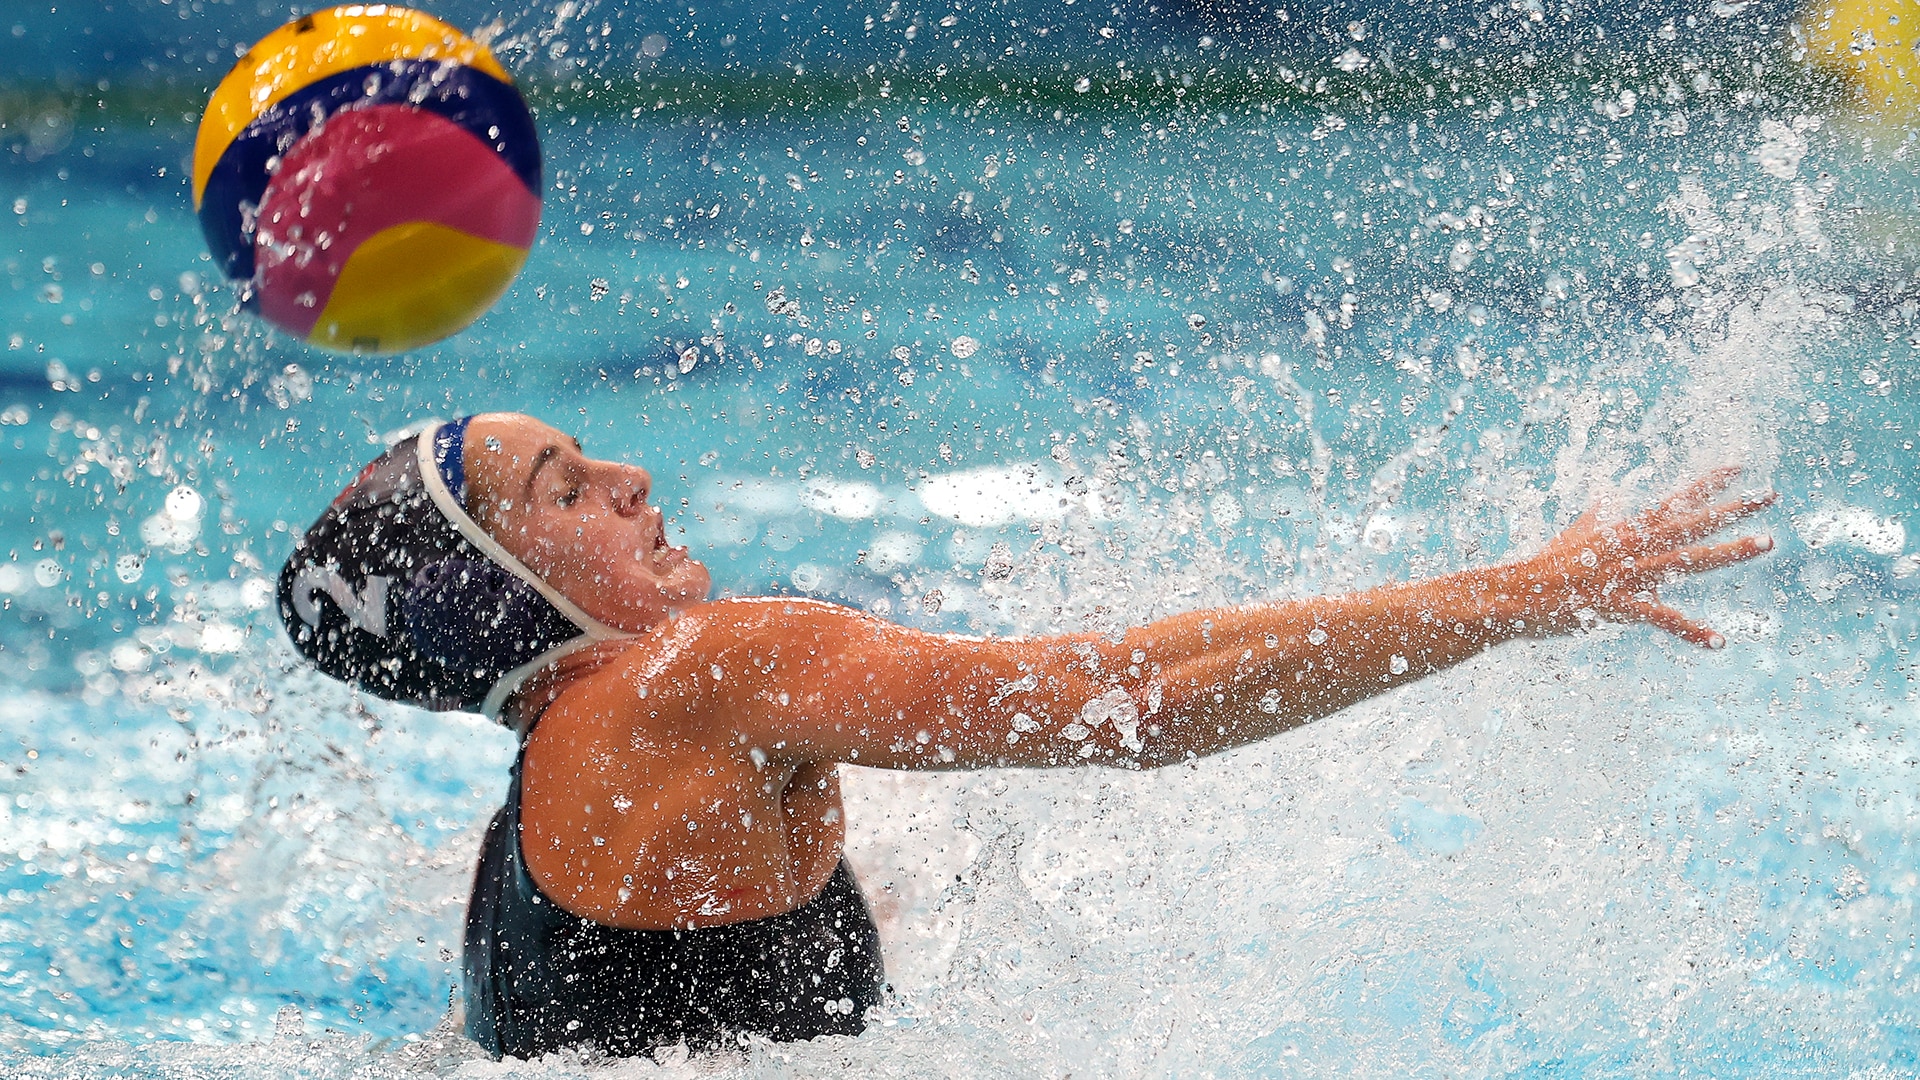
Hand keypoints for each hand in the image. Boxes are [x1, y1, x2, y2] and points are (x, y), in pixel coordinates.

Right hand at [1503, 468, 1777, 647]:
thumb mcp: (1574, 535)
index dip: (1707, 483)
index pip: (1674, 501)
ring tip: (1767, 541)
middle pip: (1692, 522)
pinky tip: (1718, 641)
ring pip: (1688, 557)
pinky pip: (1661, 618)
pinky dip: (1690, 630)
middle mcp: (1632, 546)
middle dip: (1733, 507)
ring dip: (1729, 549)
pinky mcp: (1618, 604)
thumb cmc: (1544, 566)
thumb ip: (1597, 516)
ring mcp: (1627, 574)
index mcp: (1625, 531)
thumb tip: (1604, 493)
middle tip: (1771, 494)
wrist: (1515, 594)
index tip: (1739, 467)